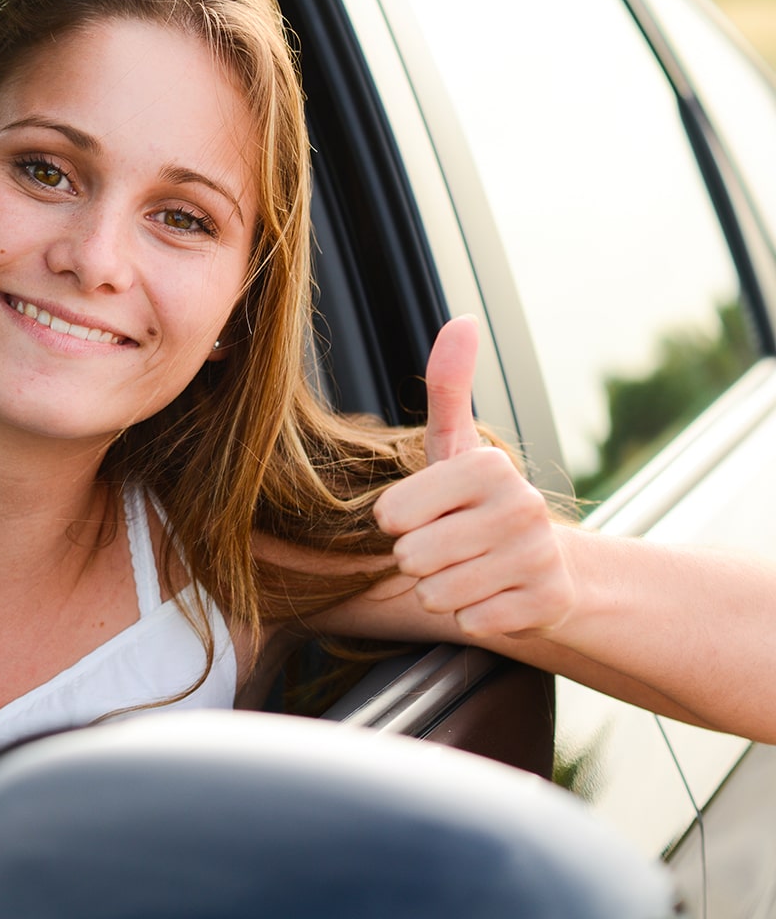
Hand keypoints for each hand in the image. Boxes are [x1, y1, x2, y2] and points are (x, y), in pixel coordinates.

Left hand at [372, 316, 575, 638]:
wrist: (553, 565)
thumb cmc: (481, 503)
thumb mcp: (456, 446)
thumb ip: (448, 387)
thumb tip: (462, 321)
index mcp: (488, 467)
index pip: (391, 515)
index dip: (397, 523)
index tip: (426, 514)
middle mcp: (521, 506)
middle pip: (411, 557)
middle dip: (418, 560)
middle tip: (450, 546)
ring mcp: (538, 557)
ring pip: (436, 593)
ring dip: (442, 590)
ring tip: (469, 569)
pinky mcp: (547, 604)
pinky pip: (468, 622)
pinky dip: (472, 615)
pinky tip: (495, 595)